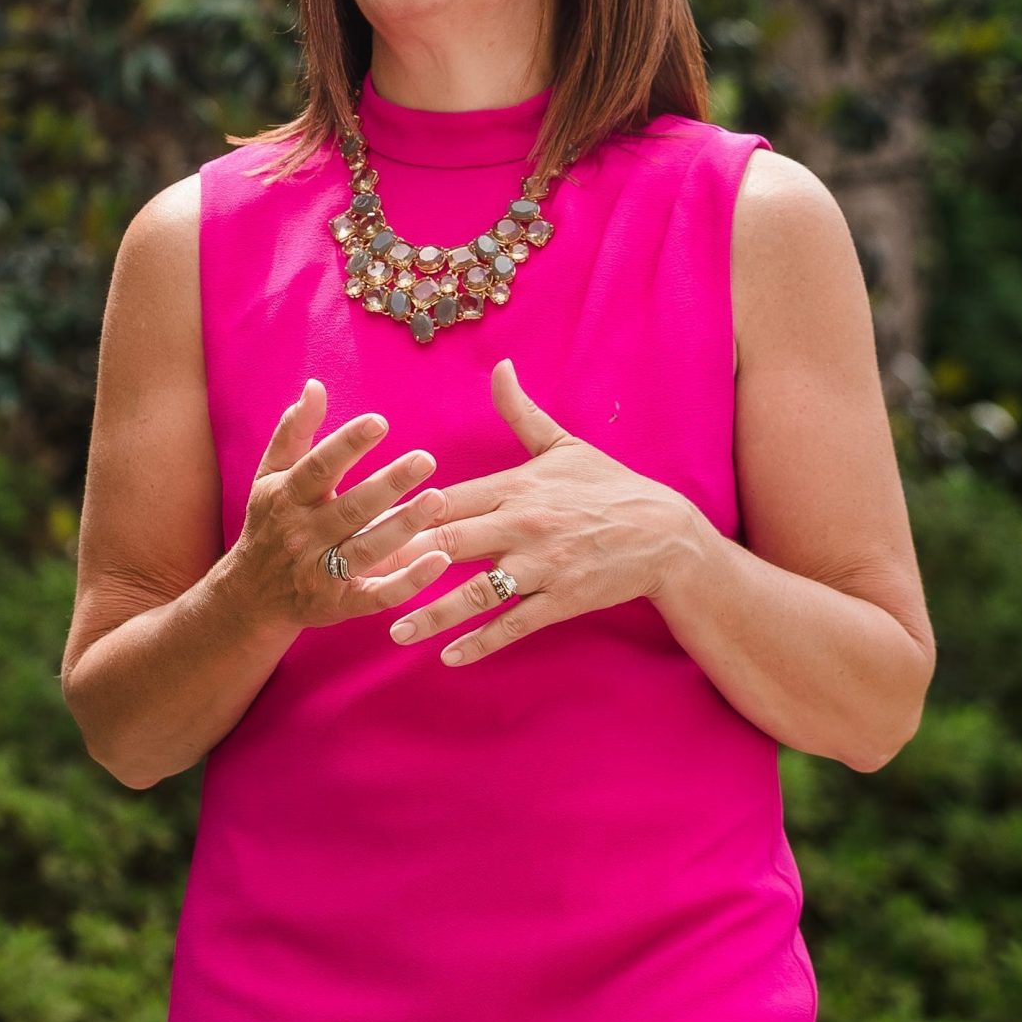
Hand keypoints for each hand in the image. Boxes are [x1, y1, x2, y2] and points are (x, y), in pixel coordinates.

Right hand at [226, 377, 453, 631]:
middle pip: (349, 508)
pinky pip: (378, 595)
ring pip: (366, 550)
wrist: (251, 596)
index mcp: (286, 498)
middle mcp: (302, 535)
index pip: (317, 467)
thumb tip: (315, 385)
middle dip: (389, 484)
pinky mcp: (340, 605)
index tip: (379, 422)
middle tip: (427, 459)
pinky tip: (438, 561)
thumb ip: (294, 431)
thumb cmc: (270, 523)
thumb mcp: (271, 475)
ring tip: (438, 500)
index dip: (347, 444)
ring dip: (404, 526)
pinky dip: (409, 581)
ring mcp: (321, 573)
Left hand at [383, 359, 701, 665]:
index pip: (447, 498)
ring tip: (395, 629)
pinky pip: (515, 624)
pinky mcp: (562, 599)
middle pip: (450, 542)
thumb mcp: (562, 444)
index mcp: (515, 487)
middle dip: (403, 559)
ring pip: (477, 592)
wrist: (665, 534)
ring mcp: (542, 566)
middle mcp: (523, 526)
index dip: (403, 511)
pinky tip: (449, 656)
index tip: (361, 523)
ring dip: (433, 612)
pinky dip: (482, 641)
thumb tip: (500, 365)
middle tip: (356, 575)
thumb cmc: (608, 486)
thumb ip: (520, 410)